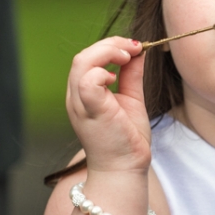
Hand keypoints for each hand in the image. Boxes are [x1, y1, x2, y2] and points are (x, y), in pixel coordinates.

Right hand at [66, 36, 150, 174]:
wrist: (124, 169)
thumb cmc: (126, 139)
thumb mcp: (130, 99)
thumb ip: (131, 75)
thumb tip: (138, 52)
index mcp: (83, 93)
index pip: (88, 59)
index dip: (110, 46)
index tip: (136, 47)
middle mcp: (76, 97)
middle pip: (83, 56)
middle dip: (111, 44)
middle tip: (135, 47)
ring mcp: (80, 104)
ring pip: (82, 62)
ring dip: (107, 52)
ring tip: (127, 57)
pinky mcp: (90, 110)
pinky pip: (88, 81)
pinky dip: (103, 72)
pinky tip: (116, 79)